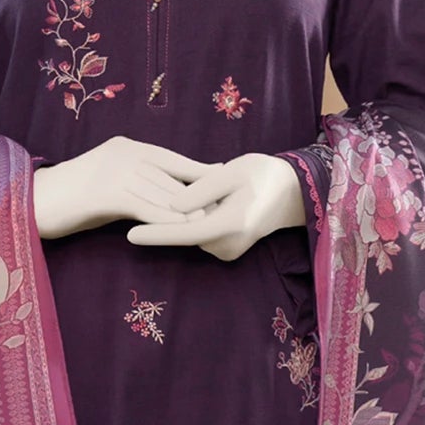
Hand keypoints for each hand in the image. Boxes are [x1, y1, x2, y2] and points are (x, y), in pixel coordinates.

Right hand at [31, 137, 209, 239]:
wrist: (32, 202)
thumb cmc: (71, 199)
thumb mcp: (109, 183)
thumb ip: (137, 183)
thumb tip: (169, 197)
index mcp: (127, 147)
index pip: (172, 159)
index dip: (199, 171)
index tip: (223, 179)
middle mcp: (125, 154)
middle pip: (172, 177)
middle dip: (200, 195)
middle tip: (226, 209)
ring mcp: (115, 171)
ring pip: (162, 193)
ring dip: (189, 212)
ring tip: (212, 225)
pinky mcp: (106, 193)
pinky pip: (145, 209)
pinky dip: (166, 221)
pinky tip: (183, 232)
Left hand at [125, 153, 305, 261]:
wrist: (293, 194)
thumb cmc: (262, 176)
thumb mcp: (231, 173)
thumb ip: (201, 189)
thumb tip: (171, 206)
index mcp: (231, 224)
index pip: (186, 233)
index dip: (156, 234)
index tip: (130, 235)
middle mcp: (228, 245)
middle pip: (187, 233)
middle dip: (174, 216)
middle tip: (192, 190)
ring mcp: (228, 251)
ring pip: (193, 233)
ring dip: (189, 217)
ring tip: (210, 192)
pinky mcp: (227, 250)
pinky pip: (202, 235)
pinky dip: (198, 221)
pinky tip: (212, 203)